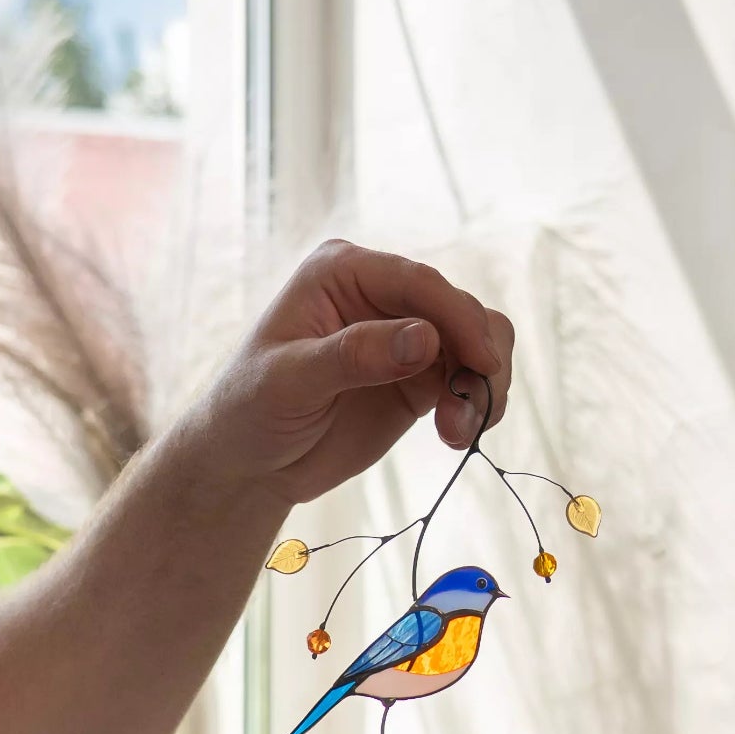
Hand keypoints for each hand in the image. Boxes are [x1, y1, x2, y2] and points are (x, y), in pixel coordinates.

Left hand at [197, 241, 515, 505]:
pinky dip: (477, 403)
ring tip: (458, 432)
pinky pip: (471, 377)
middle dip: (476, 358)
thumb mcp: (290, 382)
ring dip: (483, 385)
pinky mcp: (421, 375)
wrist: (251, 462)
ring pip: (478, 340)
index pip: (417, 281)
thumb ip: (354, 356)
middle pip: (458, 308)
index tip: (483, 363)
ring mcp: (406, 334)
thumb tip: (425, 336)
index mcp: (342, 271)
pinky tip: (456, 435)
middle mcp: (380, 293)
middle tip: (465, 414)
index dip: (457, 317)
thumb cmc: (251, 410)